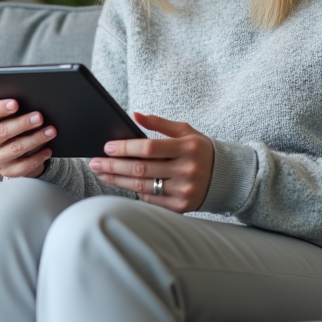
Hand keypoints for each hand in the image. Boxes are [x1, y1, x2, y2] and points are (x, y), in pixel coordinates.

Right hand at [0, 90, 54, 178]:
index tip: (15, 103)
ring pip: (15, 149)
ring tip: (50, 131)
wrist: (13, 154)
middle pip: (2, 132)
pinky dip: (37, 158)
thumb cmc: (8, 128)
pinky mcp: (7, 171)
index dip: (0, 108)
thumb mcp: (0, 114)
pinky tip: (48, 150)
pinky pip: (23, 167)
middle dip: (22, 123)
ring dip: (35, 139)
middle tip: (39, 117)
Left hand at [88, 112, 213, 212]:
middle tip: (94, 163)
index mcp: (187, 148)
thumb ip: (159, 123)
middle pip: (141, 169)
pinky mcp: (181, 207)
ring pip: (142, 187)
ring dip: (117, 180)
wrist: (227, 177)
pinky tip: (121, 184)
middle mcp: (186, 170)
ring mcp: (184, 191)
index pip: (149, 148)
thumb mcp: (185, 131)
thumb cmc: (200, 150)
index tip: (106, 147)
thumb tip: (134, 115)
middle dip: (114, 166)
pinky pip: (151, 200)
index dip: (125, 148)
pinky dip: (135, 192)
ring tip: (101, 173)